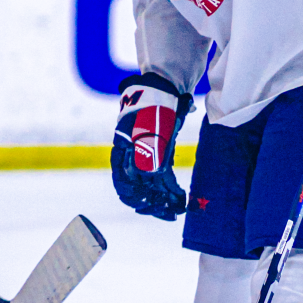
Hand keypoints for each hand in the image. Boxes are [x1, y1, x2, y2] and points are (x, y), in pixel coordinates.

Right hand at [110, 72, 192, 220]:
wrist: (163, 88)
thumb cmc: (153, 106)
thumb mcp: (150, 129)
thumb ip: (148, 151)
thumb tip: (151, 176)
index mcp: (123, 150)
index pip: (122, 181)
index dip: (133, 197)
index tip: (145, 207)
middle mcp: (132, 156)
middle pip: (138, 187)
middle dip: (153, 203)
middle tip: (169, 214)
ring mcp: (145, 156)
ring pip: (152, 184)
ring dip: (164, 199)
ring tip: (177, 211)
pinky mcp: (159, 155)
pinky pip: (162, 177)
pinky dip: (170, 188)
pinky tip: (180, 198)